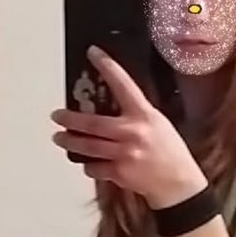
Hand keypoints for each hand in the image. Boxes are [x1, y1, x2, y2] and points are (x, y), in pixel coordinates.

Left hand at [51, 45, 207, 208]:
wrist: (178, 183)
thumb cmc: (169, 152)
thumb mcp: (157, 123)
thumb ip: (135, 114)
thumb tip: (109, 105)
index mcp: (144, 114)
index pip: (122, 84)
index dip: (106, 66)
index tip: (92, 52)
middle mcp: (133, 132)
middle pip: (92, 123)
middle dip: (69, 119)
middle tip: (57, 115)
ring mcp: (125, 154)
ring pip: (87, 146)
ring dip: (69, 142)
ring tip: (59, 137)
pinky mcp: (120, 173)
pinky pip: (94, 167)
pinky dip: (89, 165)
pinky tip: (89, 162)